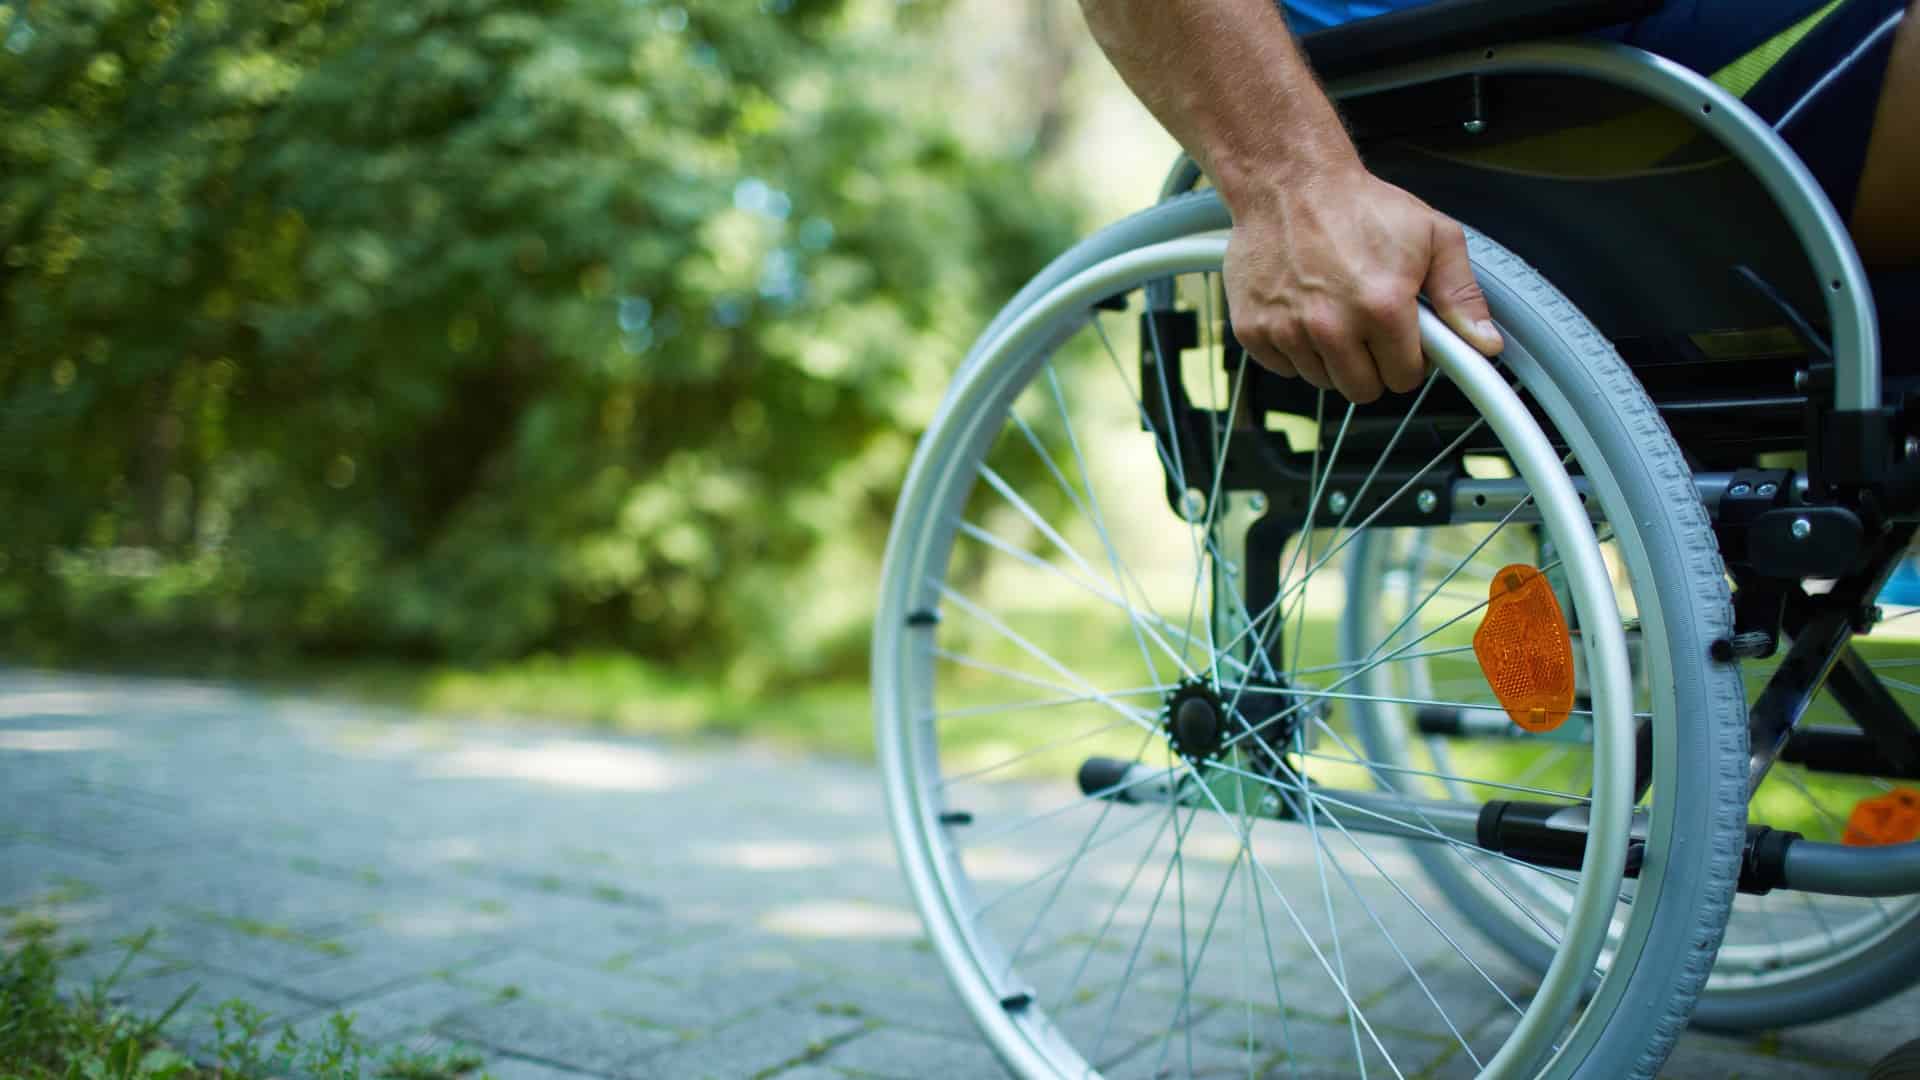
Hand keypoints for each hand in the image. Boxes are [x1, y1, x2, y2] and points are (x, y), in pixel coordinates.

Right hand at [1222, 166, 1502, 402]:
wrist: (1289, 181)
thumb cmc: (1358, 205)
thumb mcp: (1433, 236)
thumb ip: (1461, 295)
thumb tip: (1484, 344)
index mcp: (1381, 307)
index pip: (1403, 378)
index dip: (1408, 361)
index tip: (1403, 342)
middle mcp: (1331, 325)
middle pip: (1362, 390)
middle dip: (1372, 367)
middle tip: (1369, 329)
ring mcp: (1287, 330)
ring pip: (1321, 381)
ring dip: (1332, 358)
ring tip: (1334, 312)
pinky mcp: (1253, 330)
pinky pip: (1282, 367)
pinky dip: (1294, 349)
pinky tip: (1302, 313)